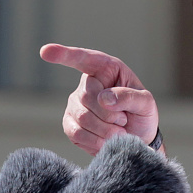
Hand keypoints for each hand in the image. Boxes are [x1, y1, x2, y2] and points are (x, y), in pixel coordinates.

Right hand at [40, 44, 158, 155]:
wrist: (137, 140)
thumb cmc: (142, 114)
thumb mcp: (146, 103)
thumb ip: (129, 97)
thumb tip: (103, 98)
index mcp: (106, 69)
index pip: (83, 59)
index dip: (64, 55)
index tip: (46, 51)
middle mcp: (87, 83)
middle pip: (87, 96)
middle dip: (110, 114)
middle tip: (124, 120)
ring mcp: (75, 104)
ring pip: (83, 117)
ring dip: (106, 129)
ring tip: (119, 130)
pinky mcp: (70, 124)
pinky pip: (77, 133)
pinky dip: (96, 141)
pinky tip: (106, 141)